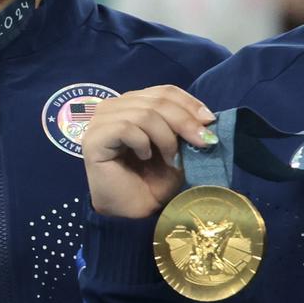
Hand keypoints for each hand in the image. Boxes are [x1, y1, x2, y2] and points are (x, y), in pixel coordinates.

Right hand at [80, 85, 216, 219]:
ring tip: (170, 158)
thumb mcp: (177, 149)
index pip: (163, 91)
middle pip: (157, 100)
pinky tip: (144, 157)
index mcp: (133, 105)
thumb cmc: (151, 182)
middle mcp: (113, 108)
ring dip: (165, 137)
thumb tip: (207, 118)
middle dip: (185, 121)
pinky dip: (143, 143)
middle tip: (202, 142)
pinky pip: (125, 128)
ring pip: (144, 113)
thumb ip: (185, 129)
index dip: (189, 103)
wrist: (131, 211)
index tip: (209, 121)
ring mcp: (100, 122)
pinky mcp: (94, 138)